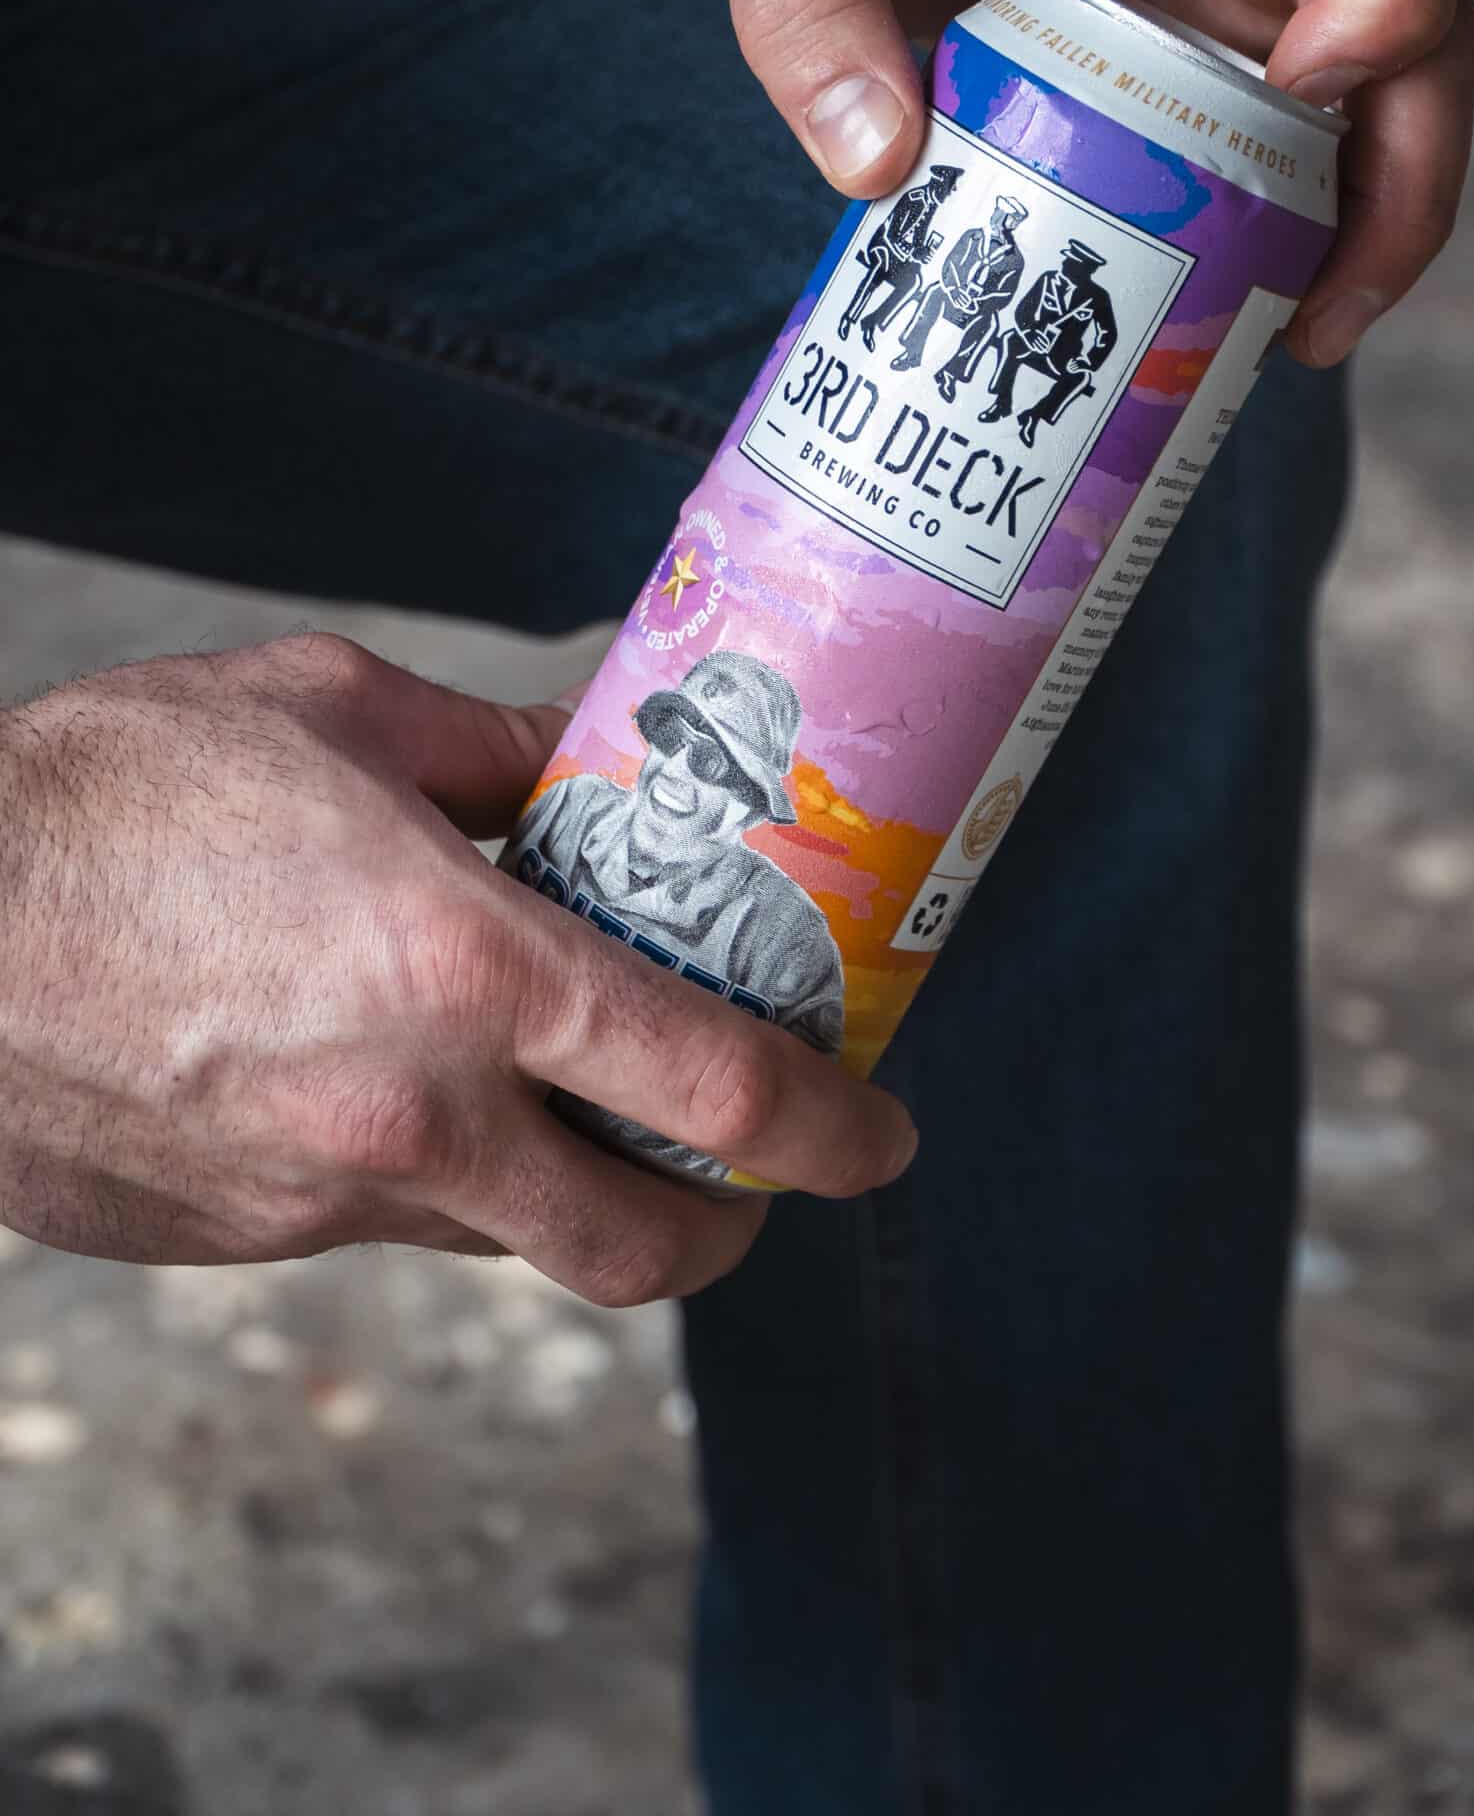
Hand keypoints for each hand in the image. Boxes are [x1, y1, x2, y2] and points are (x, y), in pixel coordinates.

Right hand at [0, 637, 915, 1297]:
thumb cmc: (111, 795)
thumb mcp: (330, 713)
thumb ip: (489, 747)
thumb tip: (588, 747)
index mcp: (464, 970)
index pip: (711, 1089)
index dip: (828, 1130)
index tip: (879, 1139)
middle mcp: (411, 1115)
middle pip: (636, 1244)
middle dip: (726, 1229)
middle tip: (748, 1175)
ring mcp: (315, 1197)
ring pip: (502, 1233)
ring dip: (562, 1183)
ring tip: (553, 1087)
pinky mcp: (234, 1241)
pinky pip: (377, 1220)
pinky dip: (428, 1170)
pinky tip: (380, 1074)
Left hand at [700, 0, 1473, 368]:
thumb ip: (811, 29)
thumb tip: (876, 166)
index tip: (1299, 87)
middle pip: (1423, 3)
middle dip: (1409, 162)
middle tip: (1326, 311)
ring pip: (1385, 76)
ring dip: (1377, 210)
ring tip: (1305, 337)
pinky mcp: (1197, 42)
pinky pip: (1303, 122)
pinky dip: (1305, 214)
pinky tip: (1250, 308)